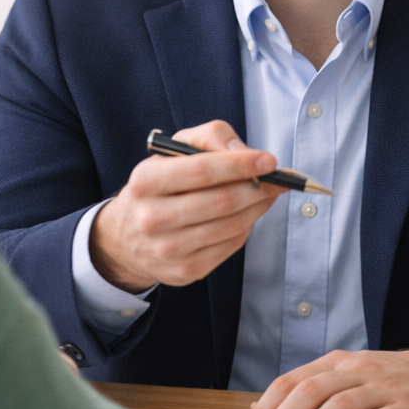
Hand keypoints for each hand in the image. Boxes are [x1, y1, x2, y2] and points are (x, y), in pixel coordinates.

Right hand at [90, 120, 285, 291]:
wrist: (127, 237)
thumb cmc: (160, 185)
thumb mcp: (174, 150)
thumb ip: (211, 137)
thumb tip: (244, 152)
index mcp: (146, 181)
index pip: (202, 171)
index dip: (241, 165)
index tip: (270, 160)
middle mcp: (152, 218)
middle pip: (222, 202)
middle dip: (259, 188)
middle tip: (280, 179)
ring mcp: (168, 249)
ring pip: (232, 226)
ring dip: (259, 207)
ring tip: (268, 193)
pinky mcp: (185, 271)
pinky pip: (231, 246)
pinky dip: (247, 227)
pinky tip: (247, 214)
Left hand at [236, 346, 408, 408]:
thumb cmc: (392, 381)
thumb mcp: (350, 376)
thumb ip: (313, 390)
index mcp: (338, 363)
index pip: (293, 381)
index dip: (267, 408)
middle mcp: (356, 371)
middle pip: (310, 391)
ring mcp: (382, 388)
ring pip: (340, 405)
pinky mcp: (406, 408)